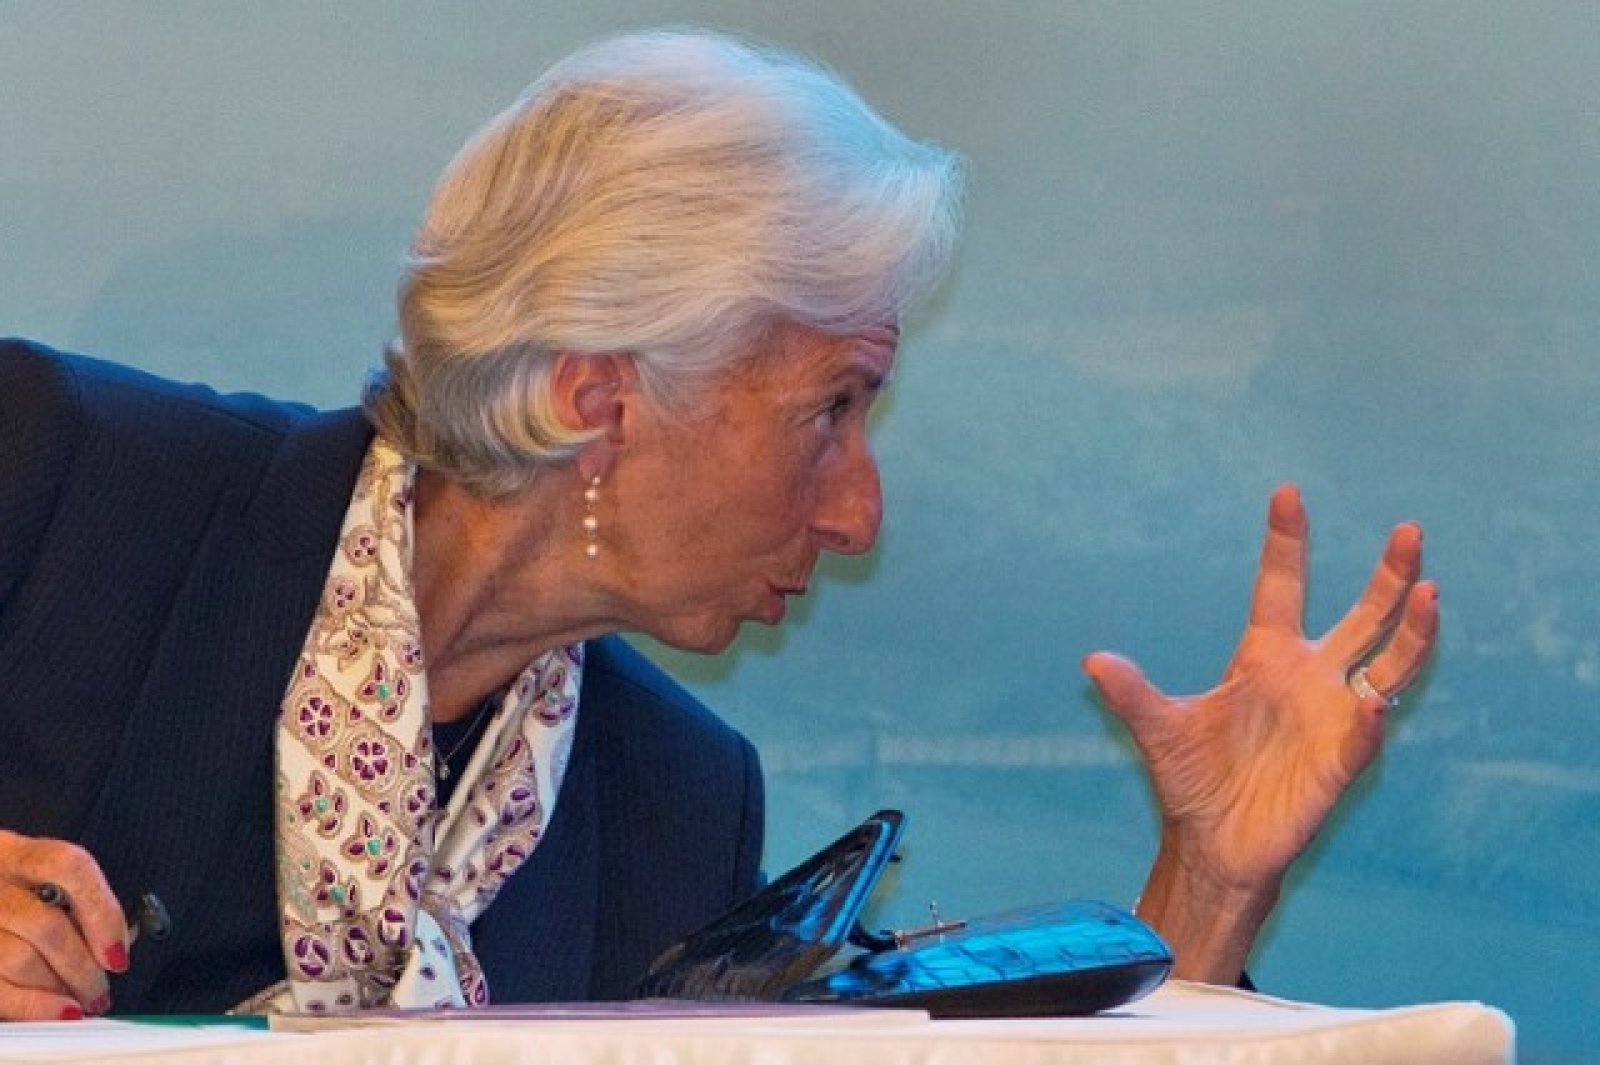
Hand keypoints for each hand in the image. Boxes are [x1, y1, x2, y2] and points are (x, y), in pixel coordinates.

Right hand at [0, 831, 127, 1019]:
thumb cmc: (12, 893)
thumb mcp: (35, 879)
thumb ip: (75, 902)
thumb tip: (118, 945)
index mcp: (13, 853)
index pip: (69, 867)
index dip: (102, 912)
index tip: (118, 951)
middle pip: (45, 925)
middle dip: (83, 966)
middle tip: (102, 989)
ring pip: (19, 961)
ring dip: (61, 989)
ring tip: (83, 1001)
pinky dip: (35, 1007)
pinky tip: (61, 1012)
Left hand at [1082, 484, 1437, 978]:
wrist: (1213, 846)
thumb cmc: (1193, 780)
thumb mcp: (1159, 730)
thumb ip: (1133, 695)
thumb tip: (1092, 662)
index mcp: (1263, 658)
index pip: (1280, 587)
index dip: (1285, 543)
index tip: (1286, 492)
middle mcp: (1308, 678)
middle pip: (1361, 618)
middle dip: (1388, 577)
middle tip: (1409, 530)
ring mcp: (1331, 718)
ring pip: (1389, 667)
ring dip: (1412, 634)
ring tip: (1430, 593)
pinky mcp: (1338, 764)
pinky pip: (1363, 735)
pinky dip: (1369, 720)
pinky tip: (1373, 703)